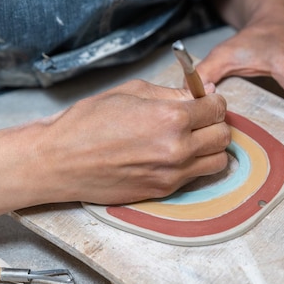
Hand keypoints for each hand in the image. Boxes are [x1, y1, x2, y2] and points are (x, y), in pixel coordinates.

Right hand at [32, 79, 230, 203]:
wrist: (59, 161)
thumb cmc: (89, 121)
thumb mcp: (133, 92)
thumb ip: (174, 93)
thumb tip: (205, 92)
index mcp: (171, 118)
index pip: (217, 109)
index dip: (213, 101)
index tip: (205, 100)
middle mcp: (178, 149)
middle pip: (224, 136)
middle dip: (216, 123)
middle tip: (200, 118)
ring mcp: (172, 174)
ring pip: (218, 161)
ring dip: (211, 147)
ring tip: (192, 138)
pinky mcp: (164, 191)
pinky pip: (197, 176)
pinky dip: (194, 164)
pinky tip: (174, 153)